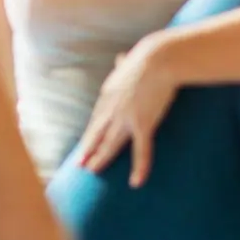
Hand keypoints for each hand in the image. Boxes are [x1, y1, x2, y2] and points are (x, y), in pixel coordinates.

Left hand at [74, 36, 179, 186]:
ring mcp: (125, 118)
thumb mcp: (130, 60)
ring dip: (101, 159)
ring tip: (93, 171)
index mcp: (109, 95)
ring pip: (110, 145)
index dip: (90, 135)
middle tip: (80, 166)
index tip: (85, 145)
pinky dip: (139, 168)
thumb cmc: (149, 56)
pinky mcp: (142, 124)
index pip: (97, 120)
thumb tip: (120, 58)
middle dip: (88, 150)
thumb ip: (124, 64)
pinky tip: (135, 182)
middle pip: (97, 134)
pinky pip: (141, 151)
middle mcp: (112, 109)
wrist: (159, 59)